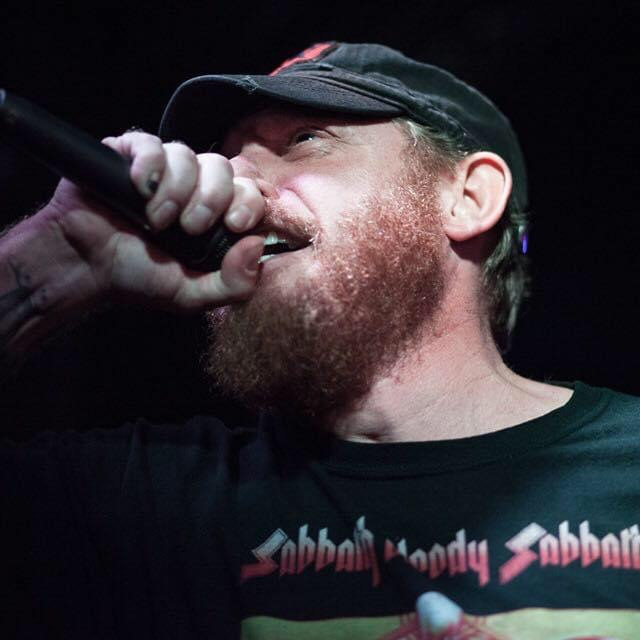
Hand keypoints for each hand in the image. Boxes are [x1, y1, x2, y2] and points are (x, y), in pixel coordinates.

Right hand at [44, 130, 264, 310]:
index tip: (234, 225)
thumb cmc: (140, 279)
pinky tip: (138, 189)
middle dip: (212, 198)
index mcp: (214, 216)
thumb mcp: (193, 296)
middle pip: (223, 168)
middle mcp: (193, 187)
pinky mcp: (129, 156)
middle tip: (190, 228)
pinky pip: (150, 143)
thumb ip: (234, 284)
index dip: (249, 203)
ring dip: (176, 190)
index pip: (249, 192)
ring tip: (156, 221)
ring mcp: (162, 170)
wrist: (86, 268)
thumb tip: (257, 246)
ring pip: (187, 154)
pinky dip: (149, 165)